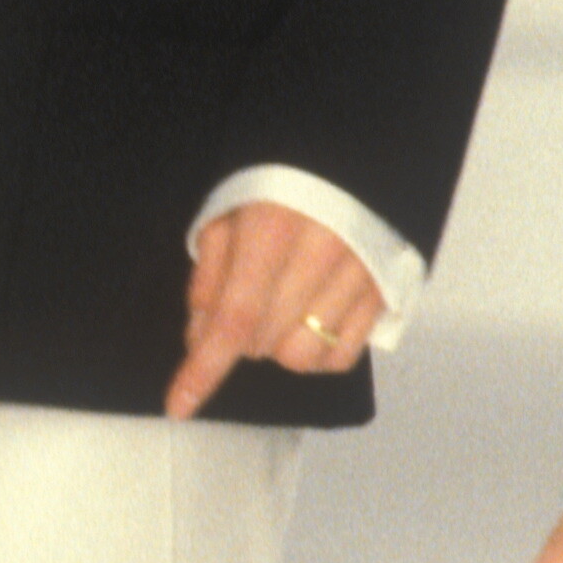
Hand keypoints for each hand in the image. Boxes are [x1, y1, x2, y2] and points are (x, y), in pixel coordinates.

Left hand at [167, 203, 383, 420]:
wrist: (357, 158)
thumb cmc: (282, 185)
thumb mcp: (231, 211)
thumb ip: (210, 274)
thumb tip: (199, 340)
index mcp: (273, 227)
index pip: (233, 316)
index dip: (203, 368)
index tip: (178, 405)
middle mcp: (321, 254)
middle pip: (265, 342)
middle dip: (240, 338)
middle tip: (243, 302)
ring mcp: (359, 276)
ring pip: (303, 357)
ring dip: (279, 348)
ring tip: (279, 312)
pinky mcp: (384, 292)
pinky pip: (342, 356)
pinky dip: (318, 354)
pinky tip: (310, 324)